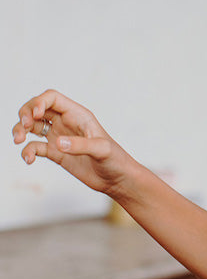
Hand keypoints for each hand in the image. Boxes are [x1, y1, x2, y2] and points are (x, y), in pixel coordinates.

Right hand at [12, 89, 135, 196]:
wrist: (118, 180)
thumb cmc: (116, 160)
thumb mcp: (102, 150)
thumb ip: (81, 145)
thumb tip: (58, 143)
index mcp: (78, 115)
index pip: (52, 98)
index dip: (39, 102)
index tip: (34, 115)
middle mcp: (67, 123)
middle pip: (38, 108)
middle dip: (25, 113)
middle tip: (23, 127)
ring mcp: (60, 138)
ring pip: (33, 126)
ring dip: (20, 130)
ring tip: (18, 140)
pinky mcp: (56, 154)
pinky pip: (35, 147)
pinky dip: (27, 151)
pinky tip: (29, 160)